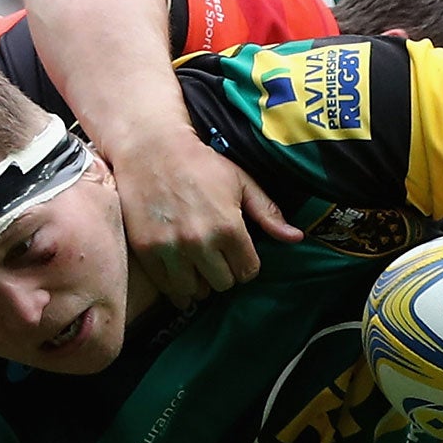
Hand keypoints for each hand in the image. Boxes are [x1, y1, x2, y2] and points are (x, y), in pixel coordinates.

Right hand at [110, 129, 300, 306]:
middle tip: (215, 254)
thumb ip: (267, 213)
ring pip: (194, 292)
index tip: (236, 252)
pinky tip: (178, 267)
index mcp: (228, 227)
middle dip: (222, 271)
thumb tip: (296, 238)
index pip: (247, 271)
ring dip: (198, 281)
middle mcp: (199, 242)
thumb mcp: (240, 182)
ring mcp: (170, 249)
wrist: (151, 150)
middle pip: (222, 284)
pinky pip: (168, 288)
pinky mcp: (146, 252)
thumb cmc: (200, 164)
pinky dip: (175, 283)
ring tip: (196, 262)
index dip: (245, 263)